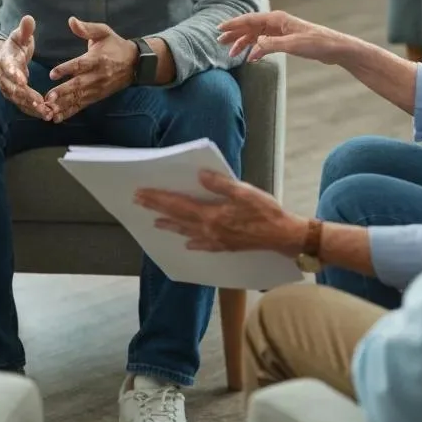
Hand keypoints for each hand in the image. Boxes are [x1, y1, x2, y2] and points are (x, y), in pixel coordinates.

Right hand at [0, 15, 52, 120]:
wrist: (0, 60)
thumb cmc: (13, 47)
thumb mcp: (17, 36)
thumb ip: (24, 30)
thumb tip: (29, 18)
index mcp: (5, 60)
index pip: (8, 68)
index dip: (14, 74)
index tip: (23, 79)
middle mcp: (4, 77)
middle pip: (14, 88)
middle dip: (26, 96)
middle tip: (40, 102)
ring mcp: (8, 89)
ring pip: (19, 100)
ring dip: (32, 107)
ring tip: (47, 113)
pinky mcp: (15, 96)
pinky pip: (24, 105)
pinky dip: (34, 111)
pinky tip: (48, 115)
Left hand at [46, 17, 138, 121]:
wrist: (135, 64)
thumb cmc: (115, 45)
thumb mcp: (103, 32)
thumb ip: (87, 28)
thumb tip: (71, 20)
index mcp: (97, 59)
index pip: (80, 65)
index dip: (66, 69)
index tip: (52, 73)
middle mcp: (97, 76)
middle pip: (78, 85)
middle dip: (63, 92)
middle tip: (49, 97)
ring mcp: (97, 88)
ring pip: (78, 98)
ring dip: (63, 105)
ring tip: (49, 111)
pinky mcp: (96, 97)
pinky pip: (81, 105)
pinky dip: (69, 112)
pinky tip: (57, 118)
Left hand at [134, 170, 306, 254]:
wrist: (283, 236)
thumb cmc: (265, 212)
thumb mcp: (244, 192)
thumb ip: (221, 184)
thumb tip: (200, 175)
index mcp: (212, 215)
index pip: (178, 205)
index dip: (158, 199)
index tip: (141, 194)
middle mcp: (209, 230)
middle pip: (177, 218)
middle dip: (157, 209)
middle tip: (138, 203)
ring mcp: (217, 240)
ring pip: (187, 232)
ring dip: (170, 226)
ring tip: (155, 223)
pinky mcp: (226, 246)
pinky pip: (203, 244)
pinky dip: (192, 242)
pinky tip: (188, 242)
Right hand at [218, 10, 346, 64]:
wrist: (335, 48)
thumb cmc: (317, 43)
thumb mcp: (293, 45)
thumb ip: (271, 44)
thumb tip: (254, 45)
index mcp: (277, 19)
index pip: (249, 20)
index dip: (233, 24)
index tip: (219, 29)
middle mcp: (276, 23)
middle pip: (250, 27)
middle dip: (234, 34)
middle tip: (219, 42)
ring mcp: (280, 32)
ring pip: (256, 36)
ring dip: (243, 44)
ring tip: (231, 54)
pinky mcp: (285, 40)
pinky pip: (264, 44)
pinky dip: (256, 50)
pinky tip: (250, 59)